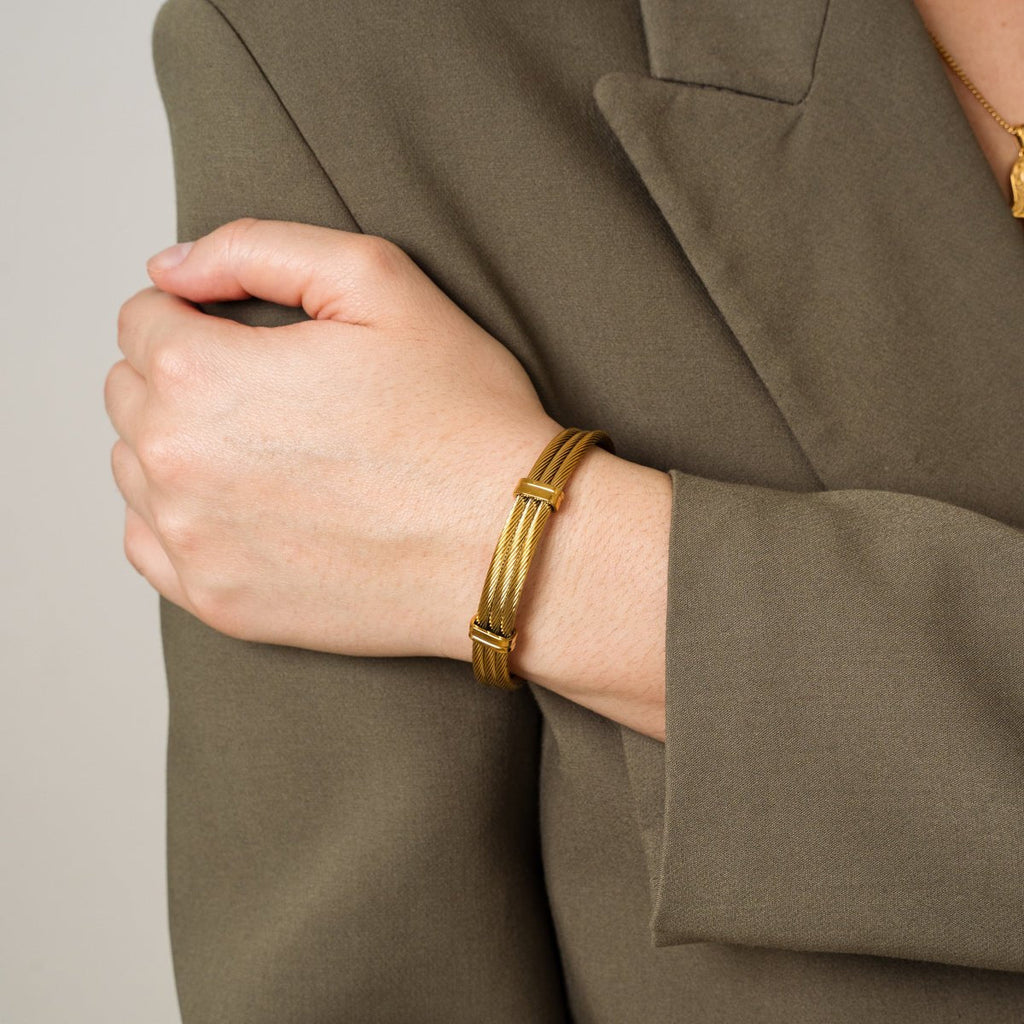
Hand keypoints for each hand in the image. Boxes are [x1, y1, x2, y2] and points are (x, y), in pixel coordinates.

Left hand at [104, 218, 562, 660]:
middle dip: (184, 377)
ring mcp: (194, 542)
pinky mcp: (219, 601)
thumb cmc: (461, 416)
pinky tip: (245, 505)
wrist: (508, 543)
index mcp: (201, 373)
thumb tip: (171, 268)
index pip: (141, 319)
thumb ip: (256, 248)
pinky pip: (149, 543)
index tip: (254, 337)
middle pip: (129, 393)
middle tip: (271, 393)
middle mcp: (176, 461)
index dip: (200, 315)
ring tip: (269, 450)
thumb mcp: (380, 281)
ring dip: (182, 445)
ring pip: (136, 467)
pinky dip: (179, 517)